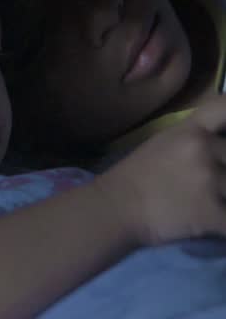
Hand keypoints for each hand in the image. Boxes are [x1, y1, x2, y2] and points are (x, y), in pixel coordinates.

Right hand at [95, 95, 225, 245]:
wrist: (114, 209)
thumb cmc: (134, 176)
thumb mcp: (163, 143)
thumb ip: (194, 139)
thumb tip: (220, 143)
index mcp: (191, 131)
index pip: (225, 107)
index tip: (224, 136)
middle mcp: (203, 150)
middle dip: (224, 170)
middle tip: (210, 180)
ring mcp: (210, 181)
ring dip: (223, 197)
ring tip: (205, 201)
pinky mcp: (213, 214)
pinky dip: (223, 222)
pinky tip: (210, 221)